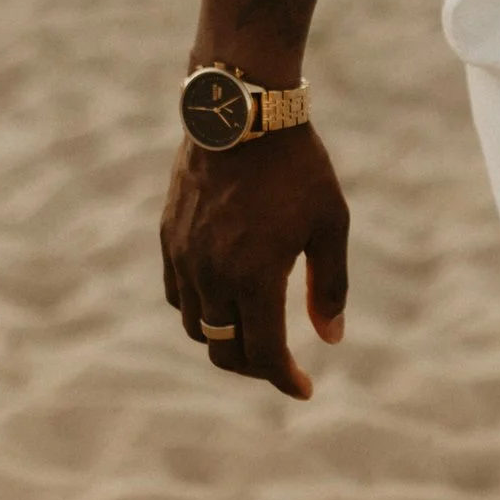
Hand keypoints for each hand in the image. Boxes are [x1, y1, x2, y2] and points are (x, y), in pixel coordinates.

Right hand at [160, 127, 350, 399]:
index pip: (263, 355)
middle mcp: (212, 275)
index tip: (304, 388)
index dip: (285, 380)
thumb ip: (330, 285)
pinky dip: (199, 310)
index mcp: (255, 277)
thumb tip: (331, 338)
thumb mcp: (331, 223)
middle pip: (224, 350)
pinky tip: (224, 299)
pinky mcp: (169, 238)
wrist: (240, 111)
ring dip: (224, 340)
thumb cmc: (297, 165)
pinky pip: (176, 295)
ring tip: (253, 332)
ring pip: (196, 327)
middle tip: (281, 363)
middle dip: (255, 366)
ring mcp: (184, 257)